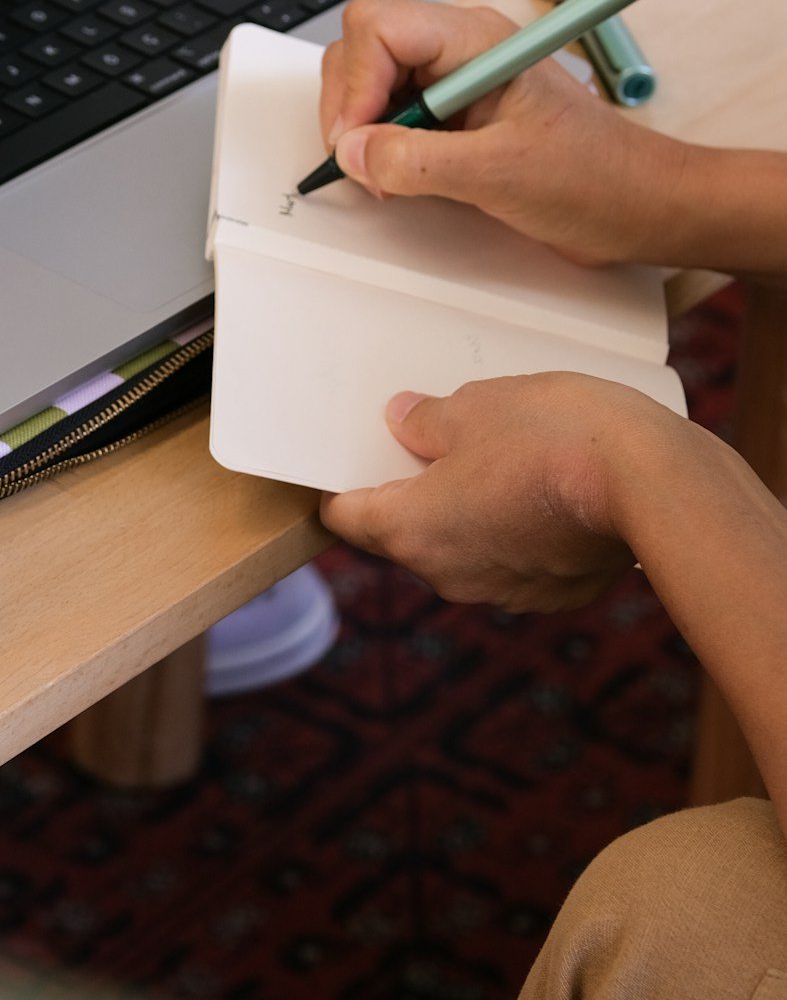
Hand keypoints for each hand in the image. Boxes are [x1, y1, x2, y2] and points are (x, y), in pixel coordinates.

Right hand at [318, 0, 688, 266]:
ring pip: (370, 81)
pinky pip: (391, 113)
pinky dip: (379, 145)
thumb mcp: (499, 173)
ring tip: (386, 175)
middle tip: (365, 161)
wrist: (638, 205)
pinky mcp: (452, 114)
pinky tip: (399, 177)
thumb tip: (352, 151)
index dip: (354, 82)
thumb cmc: (595, 177)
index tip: (356, 139)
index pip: (379, 27)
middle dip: (350, 105)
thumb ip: (416, 160)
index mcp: (475, 41)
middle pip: (363, 48)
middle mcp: (459, 50)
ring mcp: (453, 81)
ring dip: (362, 129)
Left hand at [319, 374, 668, 611]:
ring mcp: (503, 592)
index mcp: (412, 531)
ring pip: (462, 548)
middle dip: (411, 490)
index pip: (347, 516)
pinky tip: (540, 486)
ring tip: (497, 456)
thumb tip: (402, 421)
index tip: (353, 456)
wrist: (654, 484)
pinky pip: (514, 558)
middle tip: (431, 439)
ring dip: (467, 510)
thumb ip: (426, 420)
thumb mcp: (475, 406)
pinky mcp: (554, 594)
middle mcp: (448, 576)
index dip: (345, 481)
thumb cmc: (554, 436)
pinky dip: (516, 528)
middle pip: (403, 534)